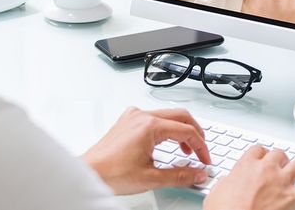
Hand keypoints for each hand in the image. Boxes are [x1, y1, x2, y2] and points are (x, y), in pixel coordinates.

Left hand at [82, 107, 211, 194]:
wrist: (89, 173)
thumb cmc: (111, 173)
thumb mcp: (152, 178)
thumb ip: (181, 175)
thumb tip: (198, 174)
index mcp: (150, 126)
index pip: (187, 131)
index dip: (201, 147)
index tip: (205, 160)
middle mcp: (141, 116)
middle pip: (181, 116)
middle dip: (195, 134)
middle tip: (201, 151)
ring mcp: (133, 116)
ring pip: (167, 115)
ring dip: (180, 130)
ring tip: (185, 151)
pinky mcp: (127, 121)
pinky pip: (153, 117)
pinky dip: (165, 128)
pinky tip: (164, 143)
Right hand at [204, 145, 294, 209]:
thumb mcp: (215, 194)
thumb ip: (226, 183)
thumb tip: (228, 182)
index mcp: (246, 166)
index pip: (258, 151)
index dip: (262, 155)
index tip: (263, 159)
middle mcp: (267, 170)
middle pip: (280, 154)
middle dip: (283, 158)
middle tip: (285, 164)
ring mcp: (283, 183)